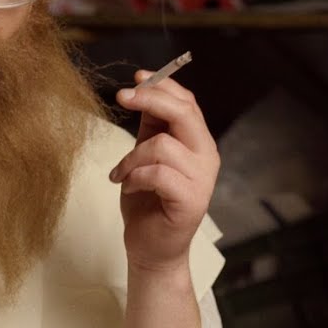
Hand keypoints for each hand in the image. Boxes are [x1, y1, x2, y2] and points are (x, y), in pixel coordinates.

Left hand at [110, 69, 218, 272]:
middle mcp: (207, 157)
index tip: (135, 79)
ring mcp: (202, 179)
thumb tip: (141, 88)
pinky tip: (127, 185)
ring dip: (131, 157)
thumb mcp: (145, 155)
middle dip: (150, 99)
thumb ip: (150, 126)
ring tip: (120, 173)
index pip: (188, 103)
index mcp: (198, 143)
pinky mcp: (191, 201)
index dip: (162, 86)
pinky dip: (135, 176)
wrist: (151, 249)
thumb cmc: (147, 202)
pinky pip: (158, 173)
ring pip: (163, 145)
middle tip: (122, 97)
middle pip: (184, 113)